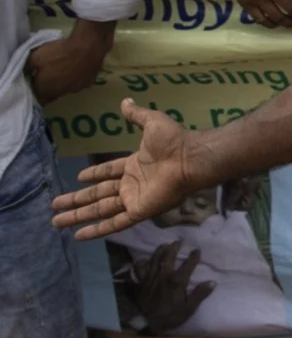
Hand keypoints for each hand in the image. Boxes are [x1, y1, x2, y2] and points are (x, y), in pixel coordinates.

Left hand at [25, 20, 113, 101]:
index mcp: (46, 89)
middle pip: (51, 96)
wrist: (88, 46)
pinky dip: (74, 79)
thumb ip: (27, 67)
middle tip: (46, 77)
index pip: (37, 99)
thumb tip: (25, 74)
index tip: (33, 85)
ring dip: (61, 84)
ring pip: (64, 90)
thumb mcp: (35, 56)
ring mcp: (76, 89)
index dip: (34, 93)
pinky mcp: (88, 83)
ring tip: (62, 71)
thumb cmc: (59, 52)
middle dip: (47, 89)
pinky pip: (77, 84)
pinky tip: (75, 69)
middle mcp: (60, 93)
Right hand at [52, 100, 197, 240]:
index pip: (109, 172)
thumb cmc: (173, 141)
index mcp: (135, 165)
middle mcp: (132, 184)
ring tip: (56, 221)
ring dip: (78, 216)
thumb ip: (136, 115)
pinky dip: (96, 230)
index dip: (94, 175)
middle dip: (76, 200)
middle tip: (55, 204)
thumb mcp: (151, 122)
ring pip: (99, 210)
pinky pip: (114, 224)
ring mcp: (134, 199)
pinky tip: (79, 236)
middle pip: (97, 194)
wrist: (189, 158)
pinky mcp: (138, 211)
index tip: (78, 177)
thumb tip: (125, 100)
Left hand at [128, 239, 214, 333]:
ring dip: (160, 250)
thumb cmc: (171, 315)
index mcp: (177, 281)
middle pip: (168, 256)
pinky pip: (139, 269)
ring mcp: (150, 277)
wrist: (148, 323)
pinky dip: (141, 263)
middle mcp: (163, 275)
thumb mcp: (189, 308)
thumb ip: (200, 294)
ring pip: (154, 259)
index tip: (197, 250)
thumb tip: (213, 282)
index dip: (193, 256)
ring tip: (164, 245)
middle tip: (178, 241)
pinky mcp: (141, 282)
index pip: (188, 264)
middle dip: (174, 247)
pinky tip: (145, 260)